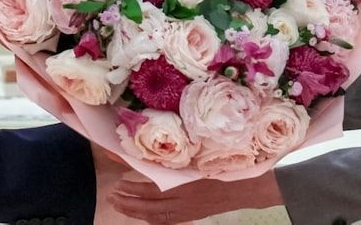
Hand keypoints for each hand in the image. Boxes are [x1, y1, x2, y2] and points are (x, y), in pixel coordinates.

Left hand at [108, 171, 283, 223]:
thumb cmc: (228, 165)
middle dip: (127, 199)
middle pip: (148, 203)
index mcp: (184, 182)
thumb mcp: (202, 155)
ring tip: (118, 203)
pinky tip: (141, 214)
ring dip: (134, 210)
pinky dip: (150, 217)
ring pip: (154, 215)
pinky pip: (165, 220)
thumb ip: (181, 154)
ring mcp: (186, 211)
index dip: (132, 175)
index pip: (151, 180)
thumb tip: (156, 144)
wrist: (249, 187)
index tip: (117, 167)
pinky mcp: (191, 216)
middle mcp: (183, 199)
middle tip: (111, 192)